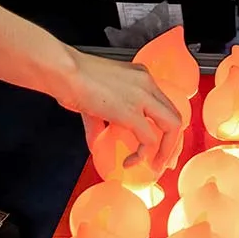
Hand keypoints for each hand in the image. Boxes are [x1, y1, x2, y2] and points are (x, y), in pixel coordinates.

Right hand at [66, 53, 182, 168]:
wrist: (63, 71)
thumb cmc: (71, 78)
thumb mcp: (96, 98)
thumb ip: (101, 120)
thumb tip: (97, 142)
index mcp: (141, 77)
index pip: (165, 105)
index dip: (167, 128)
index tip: (162, 145)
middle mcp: (147, 84)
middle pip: (175, 116)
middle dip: (173, 143)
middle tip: (164, 161)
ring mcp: (142, 96)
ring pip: (172, 127)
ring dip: (165, 151)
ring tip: (154, 166)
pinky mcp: (130, 112)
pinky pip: (149, 139)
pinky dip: (143, 155)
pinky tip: (130, 161)